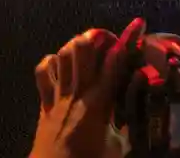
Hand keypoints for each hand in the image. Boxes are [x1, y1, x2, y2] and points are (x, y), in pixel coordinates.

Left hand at [30, 18, 144, 157]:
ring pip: (62, 56)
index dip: (122, 46)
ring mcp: (58, 94)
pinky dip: (51, 63)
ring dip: (74, 45)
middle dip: (93, 37)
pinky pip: (43, 72)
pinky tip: (59, 62)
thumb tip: (136, 103)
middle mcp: (77, 92)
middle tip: (105, 36)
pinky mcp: (44, 100)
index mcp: (98, 104)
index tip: (132, 32)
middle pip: (81, 51)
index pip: (112, 66)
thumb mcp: (119, 147)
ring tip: (85, 43)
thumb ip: (127, 122)